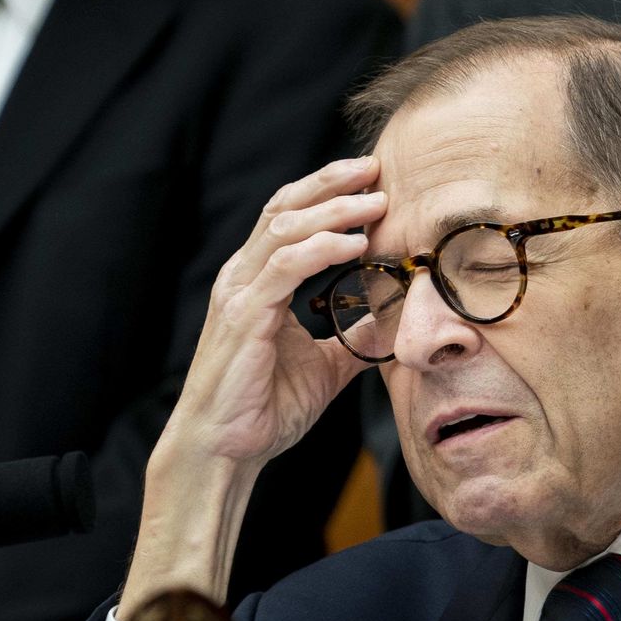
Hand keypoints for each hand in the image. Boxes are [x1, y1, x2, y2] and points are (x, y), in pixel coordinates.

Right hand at [122, 157, 383, 612]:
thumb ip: (355, 338)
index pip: (292, 216)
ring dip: (334, 210)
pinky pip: (284, 267)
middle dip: (332, 182)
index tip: (376, 178)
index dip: (329, 191)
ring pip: (285, 228)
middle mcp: (244, 277)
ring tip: (376, 201)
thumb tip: (395, 324)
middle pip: (286, 206)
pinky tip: (355, 243)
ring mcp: (240, 293)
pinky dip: (320, 248)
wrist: (225, 452)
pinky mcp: (243, 316)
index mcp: (259, 281)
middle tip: (378, 167)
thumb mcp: (325, 366)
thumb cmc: (264, 408)